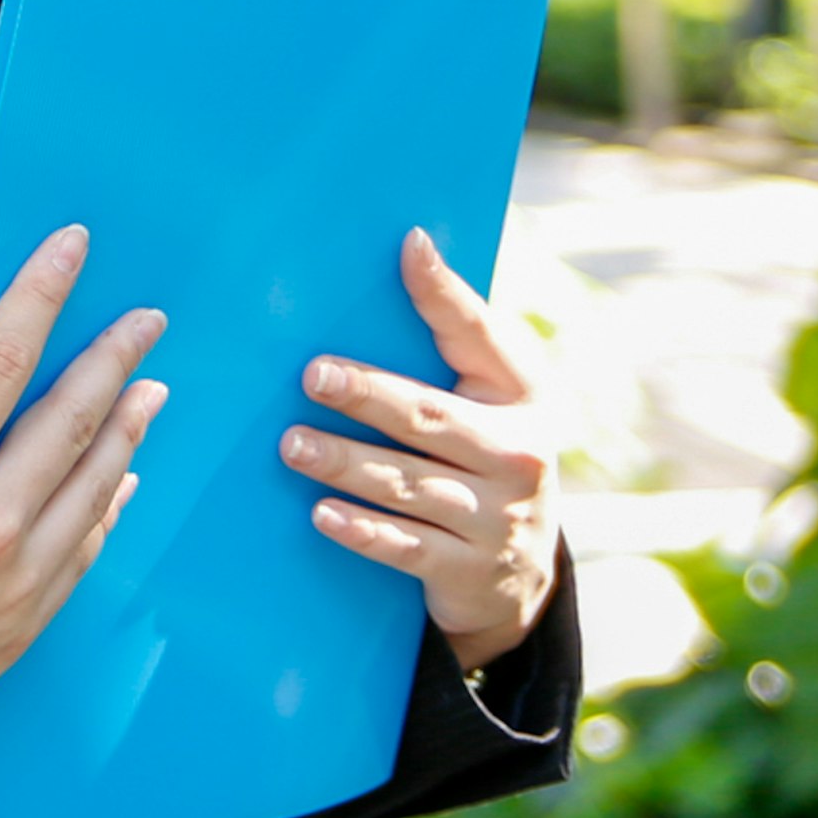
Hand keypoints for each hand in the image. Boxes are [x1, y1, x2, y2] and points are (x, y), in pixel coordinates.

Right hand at [0, 225, 163, 817]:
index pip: (4, 354)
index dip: (44, 289)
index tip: (74, 246)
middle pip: (72, 417)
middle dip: (115, 357)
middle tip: (146, 322)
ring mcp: (16, 582)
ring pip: (95, 486)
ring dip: (128, 429)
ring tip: (151, 390)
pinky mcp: (25, 627)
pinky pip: (84, 551)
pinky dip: (107, 507)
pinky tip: (121, 480)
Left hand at [279, 227, 560, 672]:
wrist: (521, 575)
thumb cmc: (488, 454)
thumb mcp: (493, 397)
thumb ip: (455, 333)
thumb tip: (410, 243)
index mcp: (524, 394)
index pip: (482, 335)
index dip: (445, 293)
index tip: (406, 246)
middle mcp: (520, 453)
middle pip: (432, 417)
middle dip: (370, 395)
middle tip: (312, 376)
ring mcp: (497, 517)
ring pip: (409, 483)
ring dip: (346, 463)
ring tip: (292, 444)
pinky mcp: (468, 570)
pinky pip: (406, 547)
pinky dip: (363, 530)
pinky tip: (321, 513)